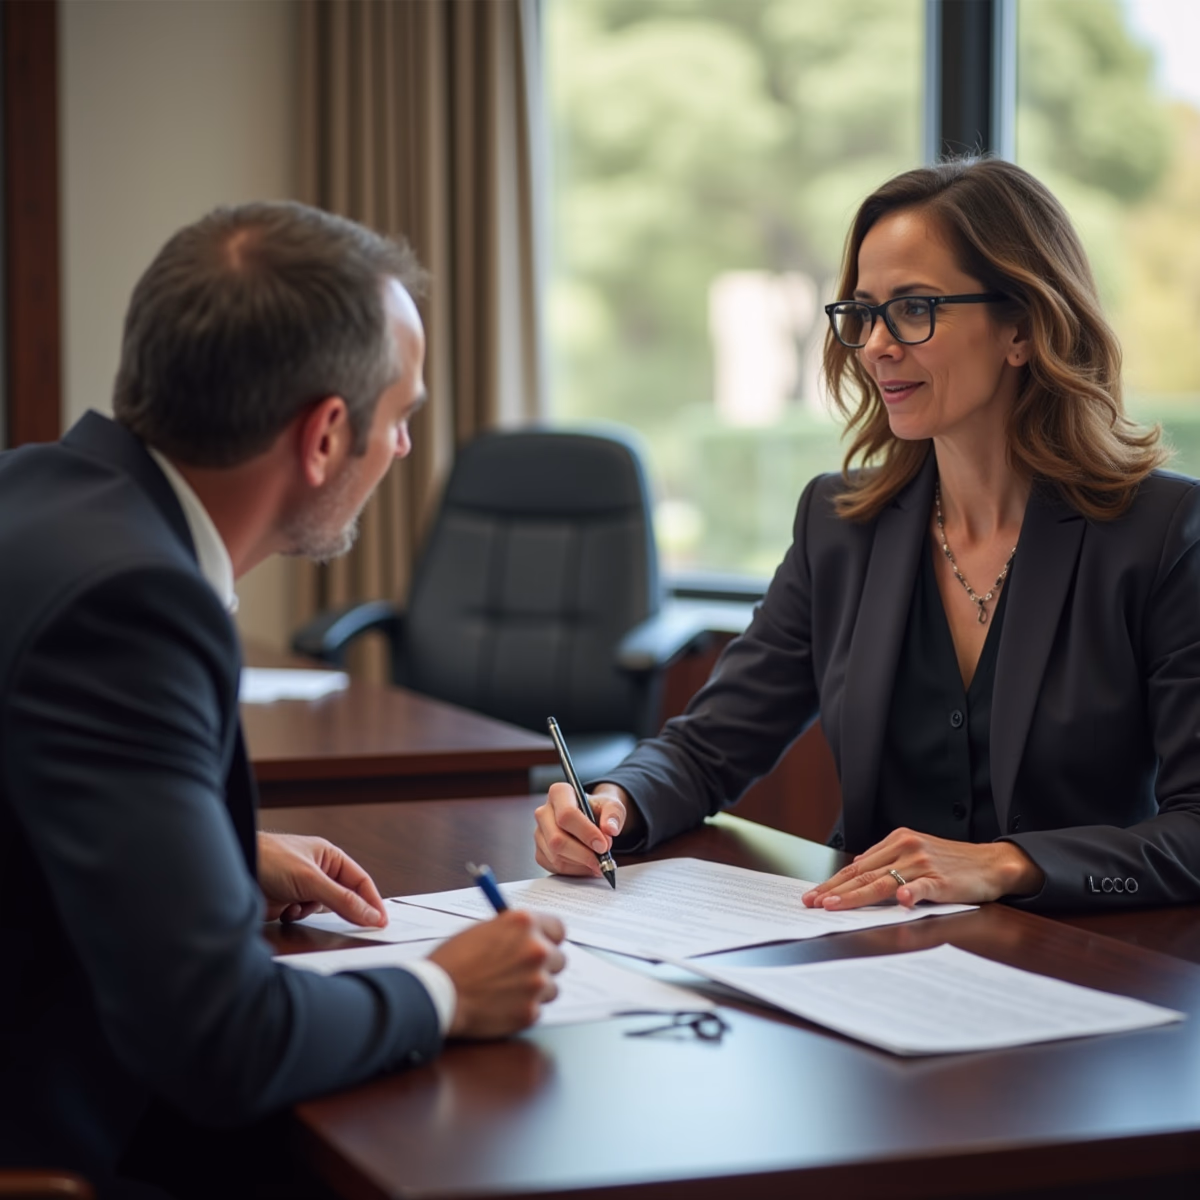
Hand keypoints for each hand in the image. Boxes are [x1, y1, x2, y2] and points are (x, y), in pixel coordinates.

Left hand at [257, 831, 386, 926]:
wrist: (232, 868)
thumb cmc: (267, 858)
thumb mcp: (311, 880)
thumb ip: (342, 899)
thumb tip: (369, 913)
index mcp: (329, 856)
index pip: (360, 881)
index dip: (372, 901)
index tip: (381, 921)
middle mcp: (317, 871)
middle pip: (343, 897)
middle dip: (343, 909)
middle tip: (356, 926)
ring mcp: (301, 887)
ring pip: (321, 909)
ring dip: (311, 912)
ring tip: (298, 906)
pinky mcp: (286, 902)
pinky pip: (302, 916)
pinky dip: (296, 916)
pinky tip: (285, 909)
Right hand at [429, 910, 566, 1037]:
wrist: (437, 994)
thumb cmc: (452, 960)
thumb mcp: (483, 930)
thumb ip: (511, 933)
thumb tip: (528, 937)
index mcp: (525, 922)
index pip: (558, 929)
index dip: (549, 939)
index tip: (542, 945)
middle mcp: (536, 949)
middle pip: (559, 959)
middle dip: (543, 966)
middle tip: (522, 972)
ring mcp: (536, 982)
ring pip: (551, 987)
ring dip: (535, 990)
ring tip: (507, 991)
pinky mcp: (531, 1011)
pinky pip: (537, 1008)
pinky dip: (523, 1008)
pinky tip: (501, 1005)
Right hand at [534, 782, 634, 876]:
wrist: (592, 818)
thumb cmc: (598, 810)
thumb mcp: (612, 805)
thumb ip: (614, 814)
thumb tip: (610, 829)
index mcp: (559, 793)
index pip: (567, 814)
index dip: (586, 833)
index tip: (603, 845)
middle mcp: (544, 812)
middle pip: (557, 839)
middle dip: (583, 854)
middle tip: (603, 860)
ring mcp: (539, 833)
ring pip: (555, 855)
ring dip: (580, 863)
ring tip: (599, 862)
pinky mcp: (540, 851)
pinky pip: (555, 866)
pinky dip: (575, 870)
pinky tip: (588, 865)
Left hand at [801, 827, 1043, 909]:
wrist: (992, 862)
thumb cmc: (951, 862)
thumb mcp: (915, 853)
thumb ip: (887, 860)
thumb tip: (858, 868)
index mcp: (896, 841)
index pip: (857, 865)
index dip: (834, 881)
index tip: (813, 894)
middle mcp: (905, 848)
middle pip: (862, 873)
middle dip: (834, 890)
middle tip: (811, 903)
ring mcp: (923, 863)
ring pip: (882, 881)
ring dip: (855, 895)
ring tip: (834, 905)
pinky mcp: (942, 879)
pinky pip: (922, 887)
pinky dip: (910, 893)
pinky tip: (900, 900)